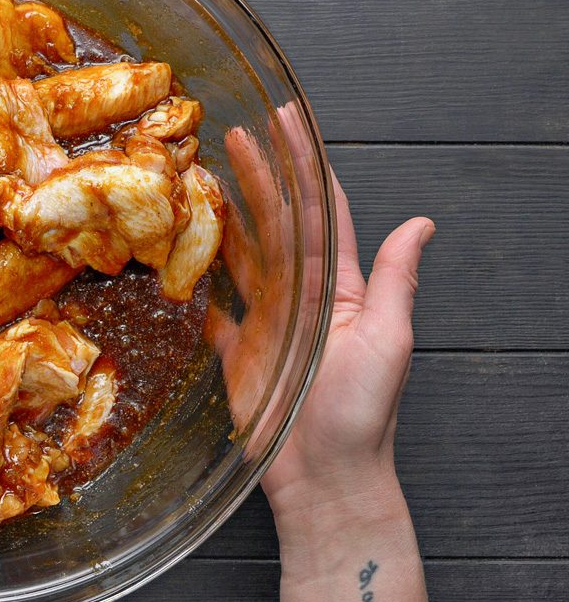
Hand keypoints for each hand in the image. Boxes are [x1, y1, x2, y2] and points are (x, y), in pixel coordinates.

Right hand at [207, 119, 437, 601]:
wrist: (325, 477)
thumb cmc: (364, 413)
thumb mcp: (391, 339)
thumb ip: (396, 280)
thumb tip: (422, 224)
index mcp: (339, 287)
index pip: (322, 212)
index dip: (306, 167)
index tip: (290, 124)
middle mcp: (300, 294)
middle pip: (275, 223)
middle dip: (257, 175)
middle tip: (236, 132)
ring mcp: (266, 320)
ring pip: (242, 254)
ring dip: (225, 215)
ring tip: (202, 174)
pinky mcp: (236, 351)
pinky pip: (212, 306)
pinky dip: (196, 280)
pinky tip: (178, 252)